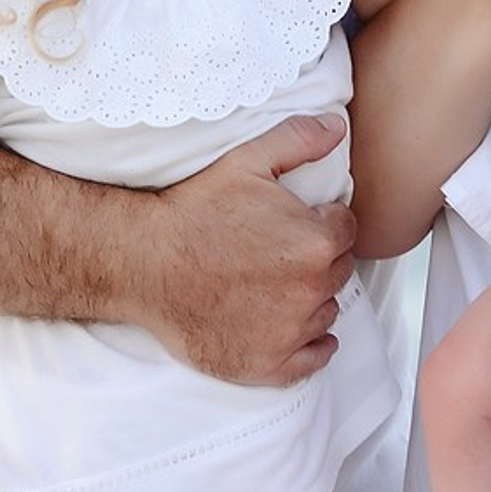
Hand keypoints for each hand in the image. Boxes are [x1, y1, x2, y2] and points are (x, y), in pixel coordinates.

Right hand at [139, 115, 355, 387]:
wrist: (144, 262)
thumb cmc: (194, 211)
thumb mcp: (246, 162)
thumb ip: (299, 140)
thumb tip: (337, 127)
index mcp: (316, 241)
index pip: (347, 230)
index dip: (324, 221)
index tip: (298, 221)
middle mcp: (311, 290)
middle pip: (339, 271)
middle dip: (319, 258)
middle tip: (281, 250)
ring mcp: (290, 332)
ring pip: (326, 311)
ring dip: (311, 298)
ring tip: (274, 283)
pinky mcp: (268, 364)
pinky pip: (313, 359)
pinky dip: (310, 346)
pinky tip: (296, 328)